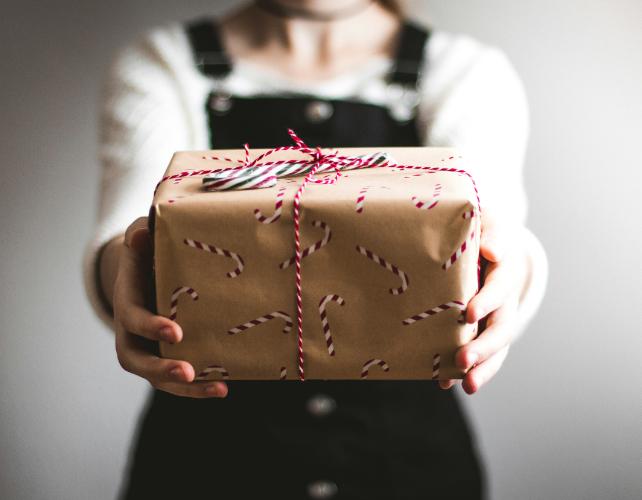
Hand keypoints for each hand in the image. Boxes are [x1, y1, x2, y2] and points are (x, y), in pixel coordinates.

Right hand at [112, 217, 227, 397]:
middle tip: (187, 372)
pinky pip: (177, 379)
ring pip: (157, 377)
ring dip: (185, 388)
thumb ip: (141, 235)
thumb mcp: (142, 237)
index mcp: (127, 302)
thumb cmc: (148, 252)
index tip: (176, 332)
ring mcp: (148, 348)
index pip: (132, 319)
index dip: (151, 327)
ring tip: (218, 388)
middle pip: (136, 360)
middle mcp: (131, 332)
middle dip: (161, 368)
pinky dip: (198, 387)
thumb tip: (142, 234)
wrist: (146, 271)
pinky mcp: (166, 356)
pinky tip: (224, 387)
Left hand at [440, 211, 526, 394]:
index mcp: (504, 272)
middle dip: (484, 347)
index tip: (469, 313)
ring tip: (467, 386)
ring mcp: (492, 319)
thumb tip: (492, 251)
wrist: (481, 245)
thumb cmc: (479, 230)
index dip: (487, 301)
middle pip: (500, 327)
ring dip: (482, 368)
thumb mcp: (487, 223)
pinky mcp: (478, 330)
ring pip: (494, 348)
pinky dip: (462, 370)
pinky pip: (477, 354)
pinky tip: (445, 382)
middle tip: (463, 360)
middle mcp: (503, 301)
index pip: (499, 288)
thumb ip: (491, 234)